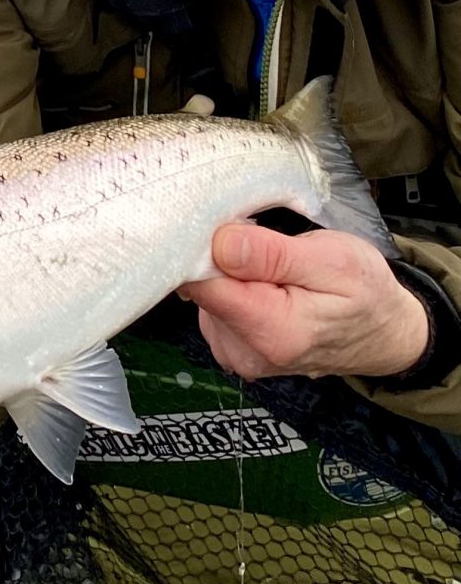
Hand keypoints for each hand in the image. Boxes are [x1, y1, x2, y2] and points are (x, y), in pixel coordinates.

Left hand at [177, 224, 428, 380]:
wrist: (381, 333)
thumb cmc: (365, 294)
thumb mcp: (333, 260)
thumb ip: (273, 255)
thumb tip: (221, 245)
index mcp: (272, 332)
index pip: (204, 285)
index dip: (209, 250)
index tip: (231, 230)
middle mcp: (244, 352)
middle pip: (202, 291)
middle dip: (224, 262)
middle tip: (267, 249)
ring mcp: (234, 354)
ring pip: (206, 297)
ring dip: (230, 276)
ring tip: (272, 271)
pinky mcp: (230, 348)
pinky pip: (214, 307)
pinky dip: (232, 290)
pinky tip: (264, 287)